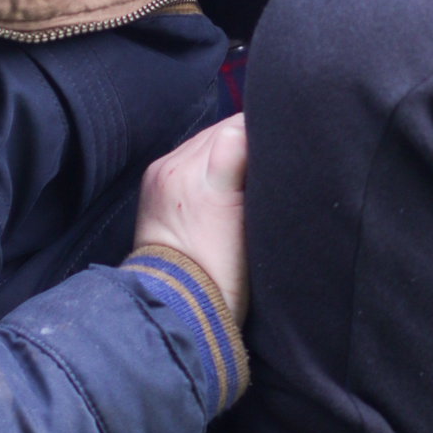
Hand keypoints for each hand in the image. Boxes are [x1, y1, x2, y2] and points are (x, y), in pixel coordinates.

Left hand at [132, 115, 248, 324]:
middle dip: (246, 139)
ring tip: (241, 173)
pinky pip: (187, 151)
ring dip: (225, 147)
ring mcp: (162, 171)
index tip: (278, 152)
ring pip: (207, 137)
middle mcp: (179, 168)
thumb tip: (268, 145)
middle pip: (225, 128)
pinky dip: (205, 158)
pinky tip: (217, 180)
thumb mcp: (257, 230)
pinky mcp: (153, 177)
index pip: (242, 128)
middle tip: (264, 164)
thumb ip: (259, 178)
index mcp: (209, 180)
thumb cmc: (225, 277)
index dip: (265, 135)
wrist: (175, 304)